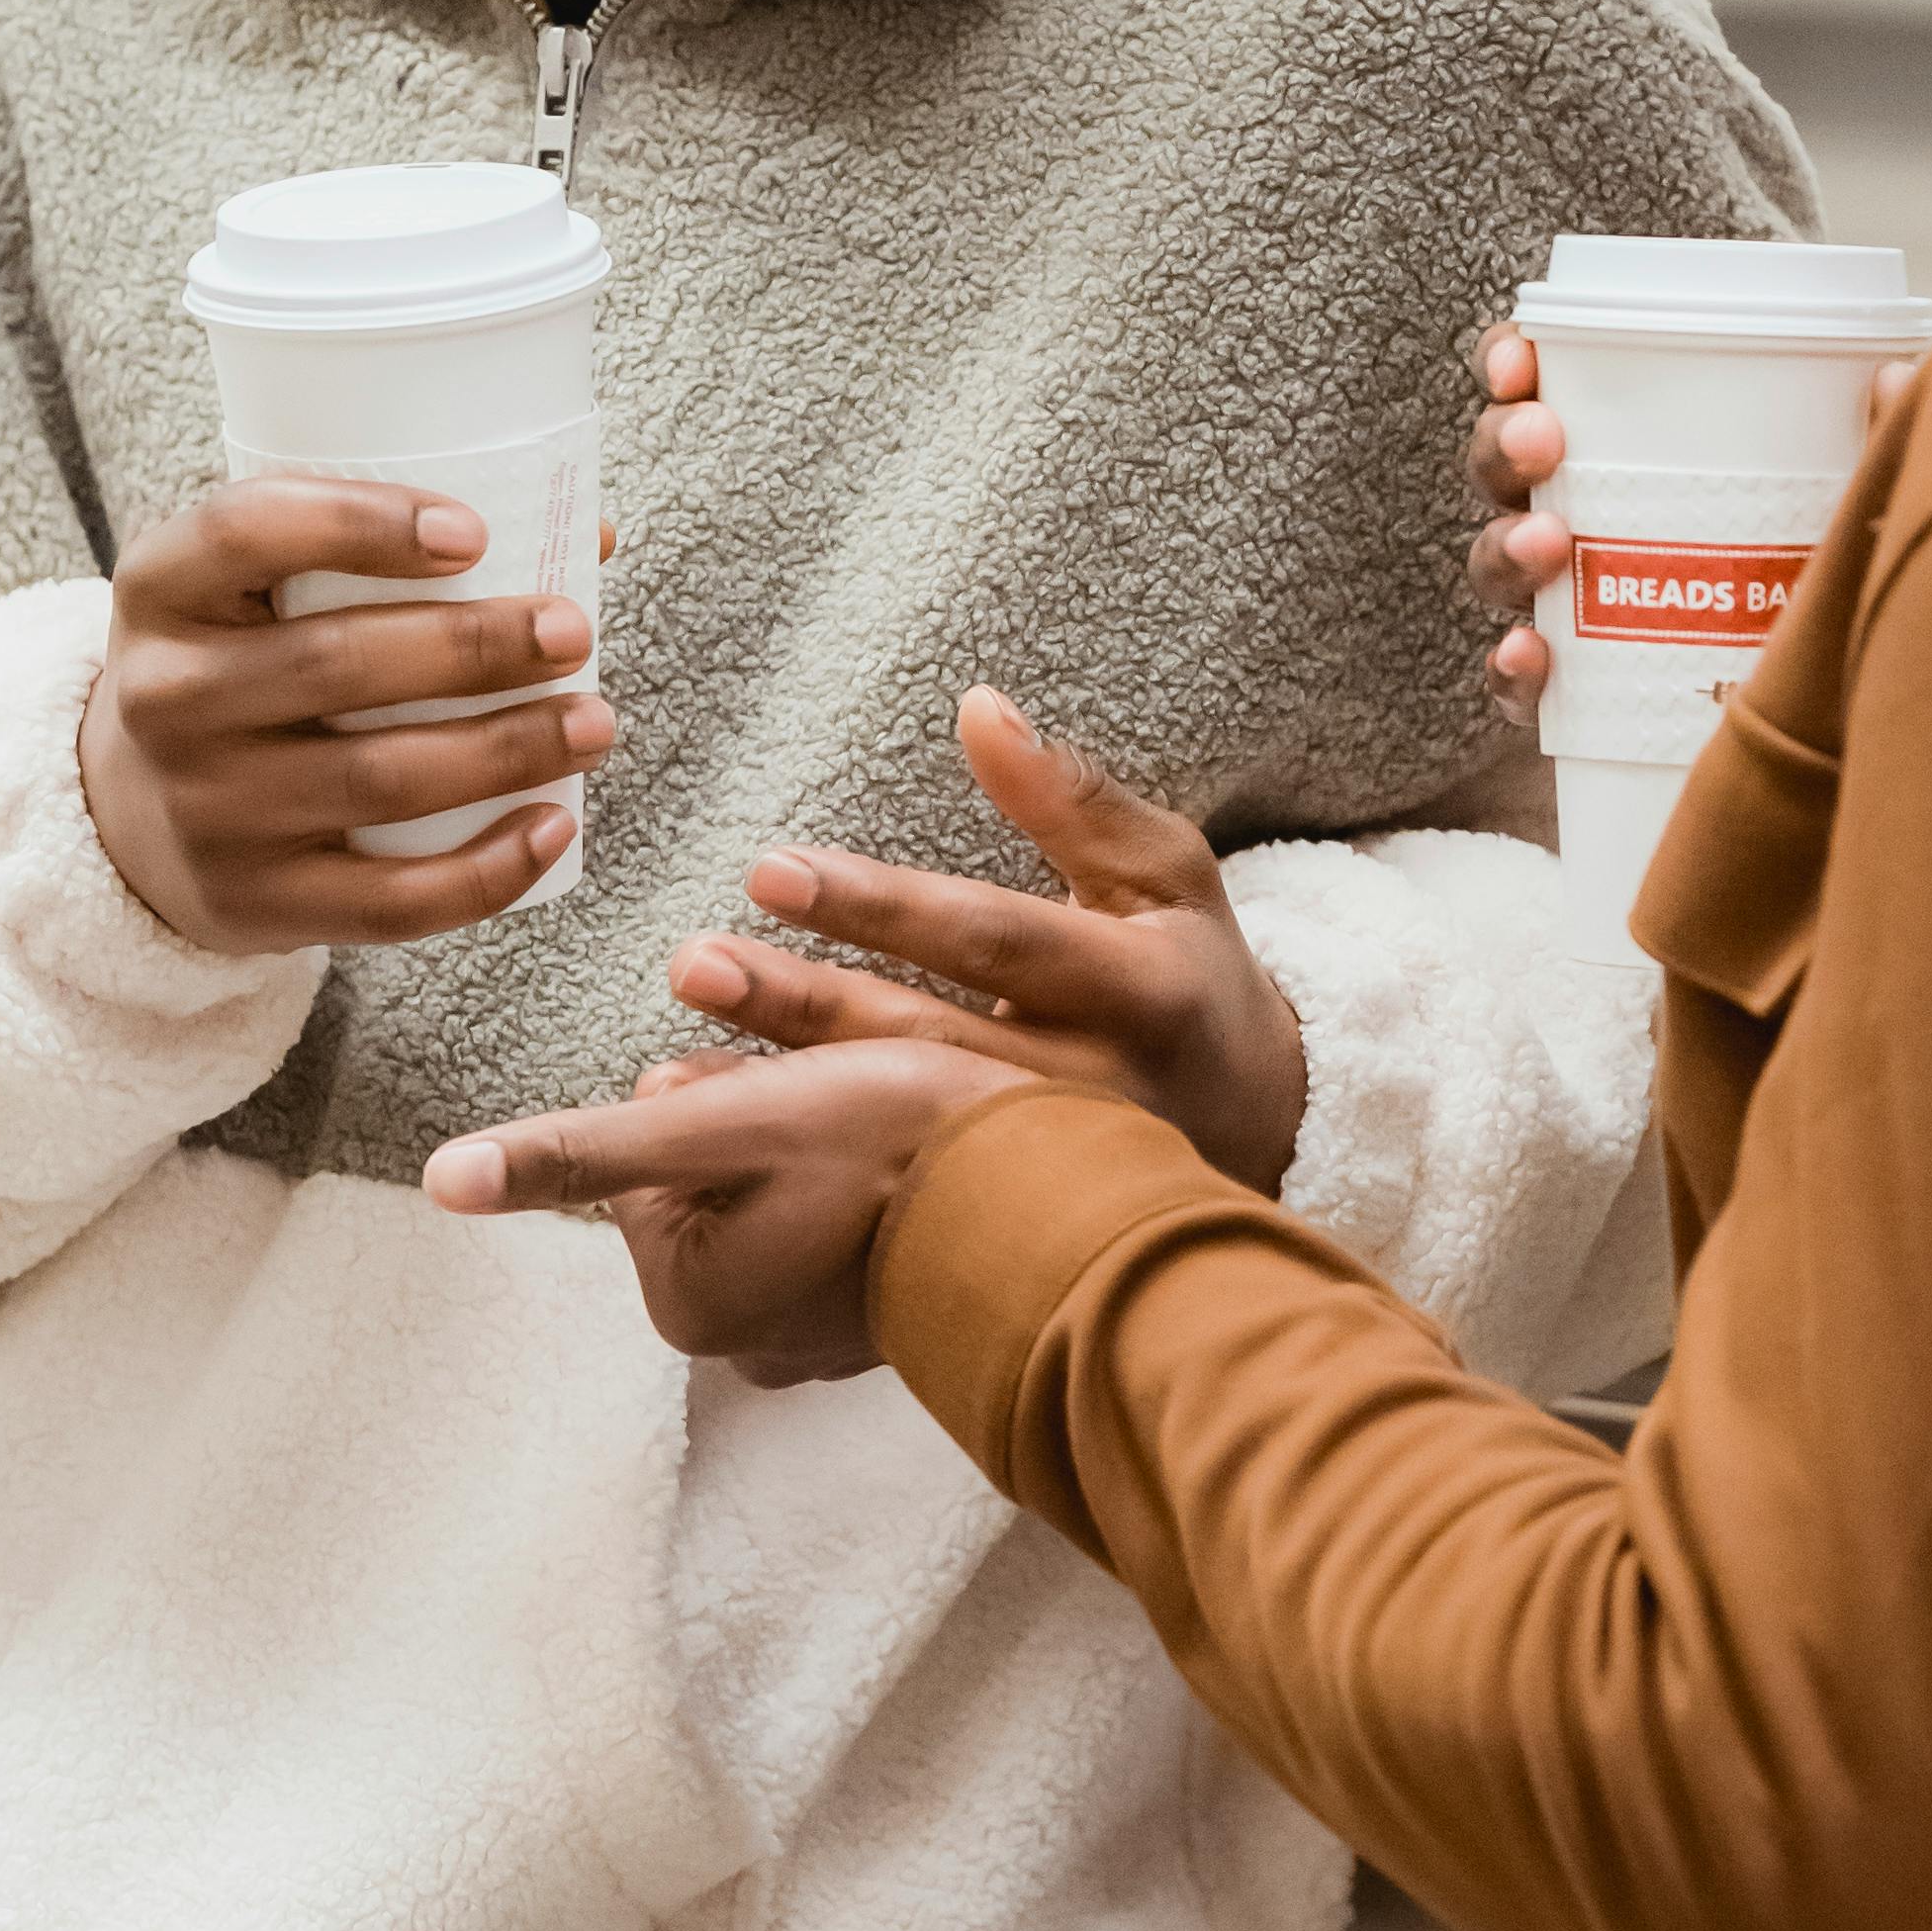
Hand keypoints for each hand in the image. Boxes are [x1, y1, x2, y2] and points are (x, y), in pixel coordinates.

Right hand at [78, 482, 614, 954]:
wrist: (130, 815)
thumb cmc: (239, 668)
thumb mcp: (255, 590)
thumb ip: (380, 549)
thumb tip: (586, 536)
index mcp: (163, 588)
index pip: (248, 530)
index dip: (361, 523)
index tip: (473, 533)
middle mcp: (166, 698)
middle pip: (336, 663)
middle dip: (475, 646)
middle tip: (571, 632)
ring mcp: (207, 810)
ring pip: (378, 780)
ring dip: (507, 750)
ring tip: (594, 722)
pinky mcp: (253, 903)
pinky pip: (387, 901)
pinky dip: (487, 870)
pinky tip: (554, 826)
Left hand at [426, 1030, 1017, 1381]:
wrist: (1070, 1202)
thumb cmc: (899, 1149)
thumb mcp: (721, 1121)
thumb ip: (581, 1148)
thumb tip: (442, 1179)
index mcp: (687, 1300)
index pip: (652, 1145)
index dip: (716, 1088)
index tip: (784, 1090)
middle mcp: (741, 1340)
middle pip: (710, 1167)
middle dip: (760, 1115)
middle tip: (838, 1103)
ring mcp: (817, 1338)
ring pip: (776, 1184)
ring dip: (812, 1137)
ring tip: (883, 1125)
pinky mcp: (883, 1320)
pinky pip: (839, 1221)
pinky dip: (863, 1181)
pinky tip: (916, 1162)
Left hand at [669, 689, 1307, 1195]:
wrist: (1264, 1131)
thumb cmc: (1193, 975)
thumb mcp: (1166, 872)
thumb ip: (1072, 798)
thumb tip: (978, 707)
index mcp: (1136, 989)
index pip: (992, 937)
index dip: (882, 906)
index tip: (771, 870)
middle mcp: (1094, 1089)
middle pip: (927, 1043)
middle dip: (803, 1006)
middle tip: (692, 961)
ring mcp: (1051, 1171)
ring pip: (899, 1135)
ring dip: (780, 1101)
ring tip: (667, 1077)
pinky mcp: (1013, 1223)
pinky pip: (891, 1200)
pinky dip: (799, 1180)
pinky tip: (713, 1155)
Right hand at [1465, 308, 1920, 713]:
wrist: (1829, 710)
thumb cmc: (1822, 562)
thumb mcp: (1843, 494)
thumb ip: (1867, 443)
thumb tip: (1899, 377)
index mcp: (1626, 450)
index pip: (1547, 389)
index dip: (1512, 364)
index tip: (1521, 360)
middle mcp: (1583, 516)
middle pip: (1506, 469)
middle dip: (1505, 445)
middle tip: (1543, 441)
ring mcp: (1573, 604)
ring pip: (1500, 563)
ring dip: (1507, 546)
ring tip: (1549, 543)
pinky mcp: (1577, 692)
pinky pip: (1519, 683)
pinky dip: (1513, 670)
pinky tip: (1532, 656)